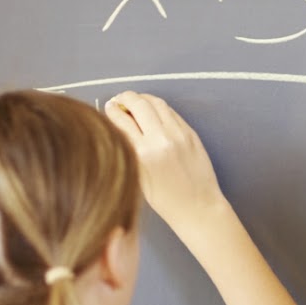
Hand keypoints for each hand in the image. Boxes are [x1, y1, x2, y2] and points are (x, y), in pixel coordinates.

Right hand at [105, 91, 228, 229]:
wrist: (197, 206)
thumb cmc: (164, 199)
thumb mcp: (136, 176)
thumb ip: (127, 148)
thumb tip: (117, 124)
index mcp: (142, 154)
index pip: (121, 120)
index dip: (112, 110)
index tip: (108, 107)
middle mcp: (161, 140)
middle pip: (138, 103)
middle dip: (125, 97)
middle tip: (119, 100)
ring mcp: (179, 134)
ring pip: (157, 103)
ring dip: (143, 98)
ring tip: (135, 102)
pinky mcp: (191, 133)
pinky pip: (171, 112)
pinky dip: (159, 107)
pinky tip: (152, 111)